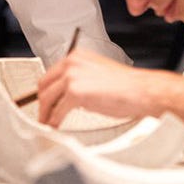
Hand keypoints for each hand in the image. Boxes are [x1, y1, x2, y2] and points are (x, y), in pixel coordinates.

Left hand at [36, 50, 164, 125]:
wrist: (141, 91)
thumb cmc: (126, 86)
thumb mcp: (96, 74)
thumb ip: (79, 79)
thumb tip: (66, 95)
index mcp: (76, 56)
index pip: (51, 74)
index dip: (46, 91)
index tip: (45, 102)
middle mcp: (71, 63)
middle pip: (44, 85)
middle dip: (42, 103)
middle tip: (43, 115)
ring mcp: (72, 77)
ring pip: (47, 99)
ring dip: (45, 114)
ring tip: (48, 124)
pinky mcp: (75, 92)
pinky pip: (58, 111)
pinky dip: (54, 121)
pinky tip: (56, 127)